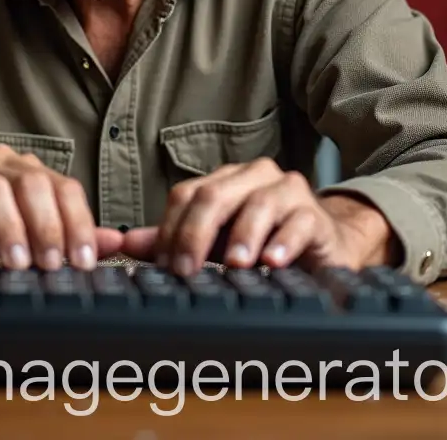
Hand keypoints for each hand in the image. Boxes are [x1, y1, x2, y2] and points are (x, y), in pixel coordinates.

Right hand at [0, 144, 124, 269]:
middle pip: (30, 182)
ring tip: (16, 264)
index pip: (62, 186)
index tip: (83, 262)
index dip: (77, 222)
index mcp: (25, 172)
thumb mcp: (26, 237)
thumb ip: (68, 236)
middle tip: (51, 265)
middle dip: (45, 225)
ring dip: (8, 227)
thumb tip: (116, 243)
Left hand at [118, 158, 399, 274]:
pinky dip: (283, 243)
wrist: (322, 247)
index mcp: (224, 180)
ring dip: (242, 236)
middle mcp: (253, 177)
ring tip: (232, 265)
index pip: (187, 195)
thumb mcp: (215, 243)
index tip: (165, 266)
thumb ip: (173, 240)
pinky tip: (272, 262)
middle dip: (196, 234)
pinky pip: (299, 223)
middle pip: (216, 196)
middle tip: (186, 270)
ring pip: (259, 204)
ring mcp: (287, 191)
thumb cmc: (263, 242)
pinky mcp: (314, 215)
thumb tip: (123, 243)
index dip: (172, 229)